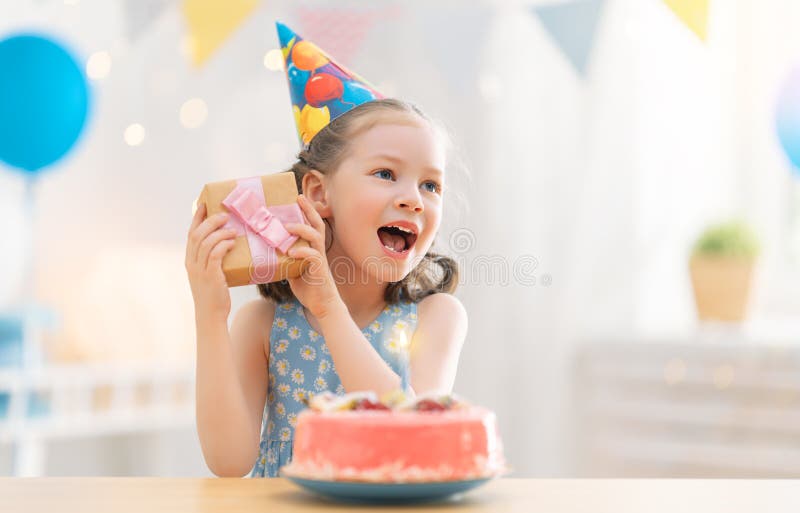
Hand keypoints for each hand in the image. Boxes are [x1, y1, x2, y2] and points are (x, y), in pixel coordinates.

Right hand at [185, 202, 237, 322]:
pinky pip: (215, 254)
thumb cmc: (214, 295)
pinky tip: (232, 242)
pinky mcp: (210, 276)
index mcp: (189, 260)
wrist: (211, 315)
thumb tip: (226, 243)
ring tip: (232, 230)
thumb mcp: (209, 274)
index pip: (191, 234)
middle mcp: (192, 263)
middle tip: (224, 215)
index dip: (197, 218)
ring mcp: (199, 270)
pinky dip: (223, 245)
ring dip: (220, 232)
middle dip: (210, 221)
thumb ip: (212, 259)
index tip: (204, 204)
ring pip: (206, 242)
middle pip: (197, 234)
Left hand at [284, 195, 341, 318]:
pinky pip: (313, 256)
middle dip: (308, 210)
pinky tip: (292, 252)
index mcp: (312, 249)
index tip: (298, 199)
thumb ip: (286, 261)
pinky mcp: (320, 270)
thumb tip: (270, 255)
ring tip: (288, 227)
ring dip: (301, 229)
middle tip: (299, 198)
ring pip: (315, 236)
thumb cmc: (310, 290)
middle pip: (317, 224)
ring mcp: (320, 260)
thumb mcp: (293, 272)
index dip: (306, 212)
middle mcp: (318, 251)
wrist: (323, 307)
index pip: (311, 226)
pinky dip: (302, 252)